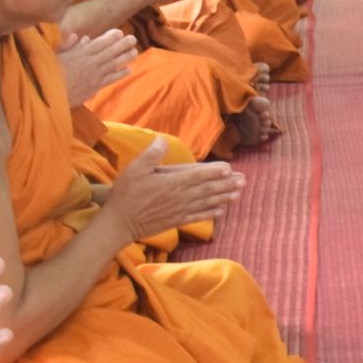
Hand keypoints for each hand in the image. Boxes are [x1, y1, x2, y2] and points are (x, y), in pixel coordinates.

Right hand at [57, 29, 136, 101]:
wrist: (51, 94)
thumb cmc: (50, 73)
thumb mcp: (55, 55)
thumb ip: (67, 45)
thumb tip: (78, 36)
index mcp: (80, 54)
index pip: (98, 43)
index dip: (110, 37)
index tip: (119, 32)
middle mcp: (90, 63)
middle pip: (109, 52)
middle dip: (122, 44)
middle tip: (133, 38)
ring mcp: (94, 75)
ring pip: (113, 64)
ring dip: (125, 58)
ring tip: (135, 51)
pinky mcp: (95, 86)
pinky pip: (111, 79)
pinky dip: (120, 74)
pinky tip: (128, 70)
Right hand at [99, 139, 244, 241]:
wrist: (119, 223)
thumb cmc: (126, 194)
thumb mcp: (134, 169)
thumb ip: (151, 155)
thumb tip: (162, 139)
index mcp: (171, 182)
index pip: (198, 175)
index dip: (214, 172)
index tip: (229, 168)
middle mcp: (180, 197)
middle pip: (207, 189)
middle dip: (226, 184)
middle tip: (243, 180)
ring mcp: (179, 210)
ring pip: (206, 203)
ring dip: (224, 198)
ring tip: (238, 193)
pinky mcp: (177, 221)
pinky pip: (198, 216)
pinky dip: (210, 213)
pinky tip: (222, 211)